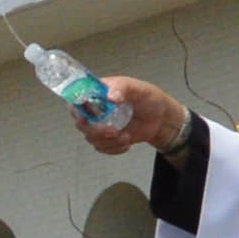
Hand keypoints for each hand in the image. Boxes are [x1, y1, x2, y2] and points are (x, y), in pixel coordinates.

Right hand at [65, 75, 188, 156]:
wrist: (161, 119)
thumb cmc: (149, 98)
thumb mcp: (138, 88)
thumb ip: (123, 88)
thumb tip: (111, 96)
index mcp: (99, 93)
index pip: (77, 100)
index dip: (77, 110)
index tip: (85, 119)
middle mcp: (96, 109)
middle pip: (81, 123)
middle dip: (96, 131)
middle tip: (113, 131)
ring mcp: (100, 124)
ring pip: (91, 138)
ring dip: (108, 141)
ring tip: (126, 137)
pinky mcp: (107, 138)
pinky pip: (101, 148)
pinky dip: (113, 149)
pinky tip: (126, 143)